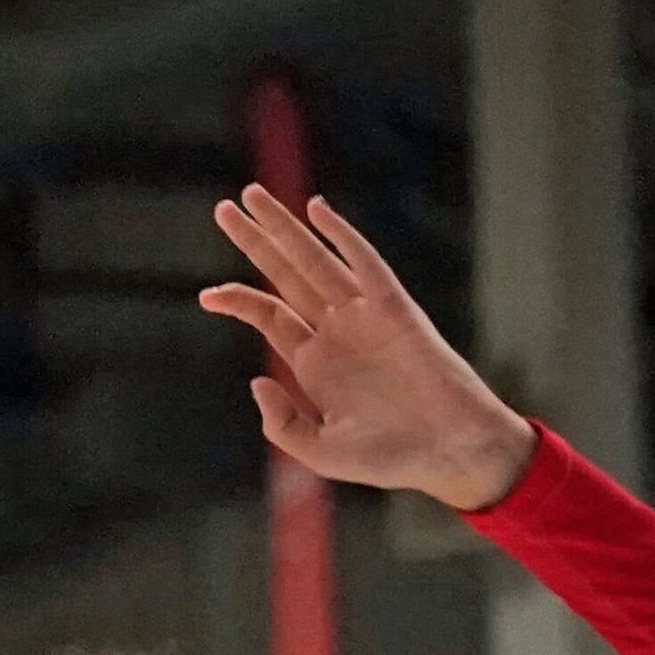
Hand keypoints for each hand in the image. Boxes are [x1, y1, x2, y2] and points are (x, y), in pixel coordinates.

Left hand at [198, 186, 536, 510]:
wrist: (450, 453)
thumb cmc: (392, 458)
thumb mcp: (320, 452)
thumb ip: (282, 423)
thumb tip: (256, 378)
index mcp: (316, 362)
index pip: (270, 315)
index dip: (237, 300)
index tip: (205, 295)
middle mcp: (336, 331)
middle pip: (286, 275)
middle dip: (256, 241)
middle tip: (223, 208)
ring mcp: (366, 316)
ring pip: (317, 260)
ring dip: (286, 229)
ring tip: (251, 196)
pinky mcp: (396, 309)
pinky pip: (366, 264)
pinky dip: (342, 236)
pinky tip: (316, 210)